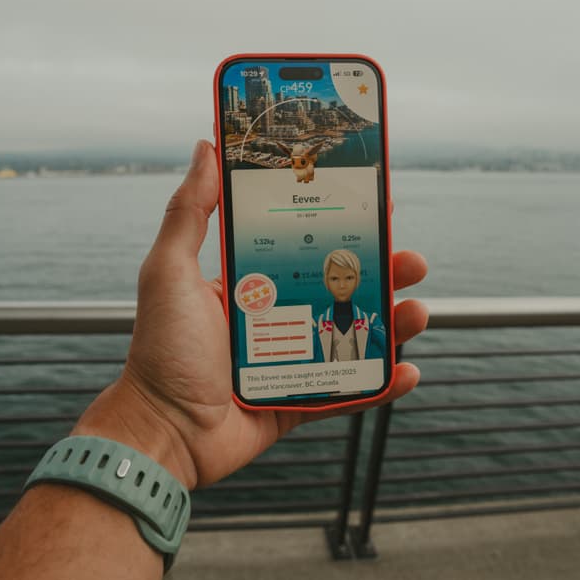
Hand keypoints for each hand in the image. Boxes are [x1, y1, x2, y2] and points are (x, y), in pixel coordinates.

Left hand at [73, 141, 427, 488]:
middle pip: (341, 287)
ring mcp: (291, 360)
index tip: (374, 200)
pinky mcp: (299, 400)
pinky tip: (407, 371)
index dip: (342, 223)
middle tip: (411, 259)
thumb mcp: (170, 270)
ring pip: (355, 335)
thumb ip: (189, 212)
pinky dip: (381, 384)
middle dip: (382, 271)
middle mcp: (275, 317)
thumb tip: (206, 148)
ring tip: (417, 313)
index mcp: (249, 283)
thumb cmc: (162, 351)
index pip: (305, 243)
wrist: (163, 432)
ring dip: (393, 323)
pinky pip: (349, 389)